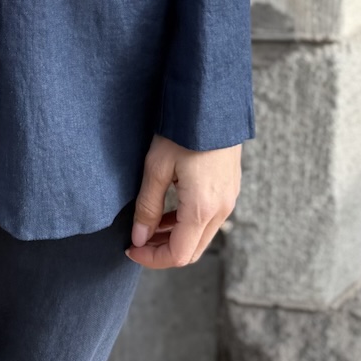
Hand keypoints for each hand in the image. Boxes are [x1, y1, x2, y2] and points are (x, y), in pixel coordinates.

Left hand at [126, 133, 240, 268]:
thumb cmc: (182, 131)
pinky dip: (188, 223)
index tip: (131, 249)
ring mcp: (229, 199)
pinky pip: (209, 219)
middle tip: (138, 241)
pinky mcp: (230, 188)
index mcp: (202, 208)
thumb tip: (139, 238)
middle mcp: (222, 210)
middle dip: (163, 251)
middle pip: (192, 250)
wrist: (212, 102)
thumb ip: (148, 206)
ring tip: (149, 225)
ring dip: (175, 237)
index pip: (179, 255)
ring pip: (201, 236)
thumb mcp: (157, 167)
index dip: (152, 259)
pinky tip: (169, 210)